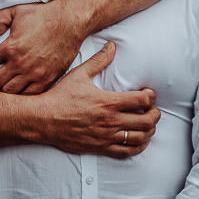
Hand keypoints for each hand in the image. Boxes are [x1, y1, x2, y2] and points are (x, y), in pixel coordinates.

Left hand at [0, 0, 83, 93]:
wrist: (69, 22)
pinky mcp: (47, 79)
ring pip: (10, 93)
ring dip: (6, 88)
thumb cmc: (43, 15)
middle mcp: (20, 63)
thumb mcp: (17, 10)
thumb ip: (0, 19)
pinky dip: (23, 93)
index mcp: (10, 47)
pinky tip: (23, 86)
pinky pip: (30, 95)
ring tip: (8, 82)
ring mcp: (34, 73)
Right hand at [35, 41, 159, 158]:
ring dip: (148, 131)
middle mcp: (110, 121)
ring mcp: (106, 136)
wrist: (43, 119)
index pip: (142, 100)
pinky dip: (137, 147)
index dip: (151, 96)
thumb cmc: (60, 97)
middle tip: (153, 110)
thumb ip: (98, 60)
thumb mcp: (79, 74)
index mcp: (108, 102)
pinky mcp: (100, 147)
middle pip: (146, 121)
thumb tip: (111, 46)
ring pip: (139, 138)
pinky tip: (138, 141)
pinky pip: (126, 152)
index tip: (149, 94)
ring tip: (147, 124)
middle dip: (155, 115)